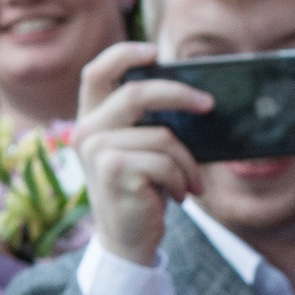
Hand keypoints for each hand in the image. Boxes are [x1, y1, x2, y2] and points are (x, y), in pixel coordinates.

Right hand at [72, 41, 210, 266]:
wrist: (128, 242)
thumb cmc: (141, 192)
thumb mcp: (141, 151)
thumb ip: (147, 122)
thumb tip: (192, 95)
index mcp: (90, 120)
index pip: (97, 72)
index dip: (125, 54)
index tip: (156, 52)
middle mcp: (86, 132)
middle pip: (137, 93)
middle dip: (179, 95)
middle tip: (209, 104)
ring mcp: (97, 151)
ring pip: (162, 136)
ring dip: (187, 163)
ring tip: (189, 183)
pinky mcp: (114, 170)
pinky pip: (165, 161)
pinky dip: (182, 179)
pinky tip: (178, 196)